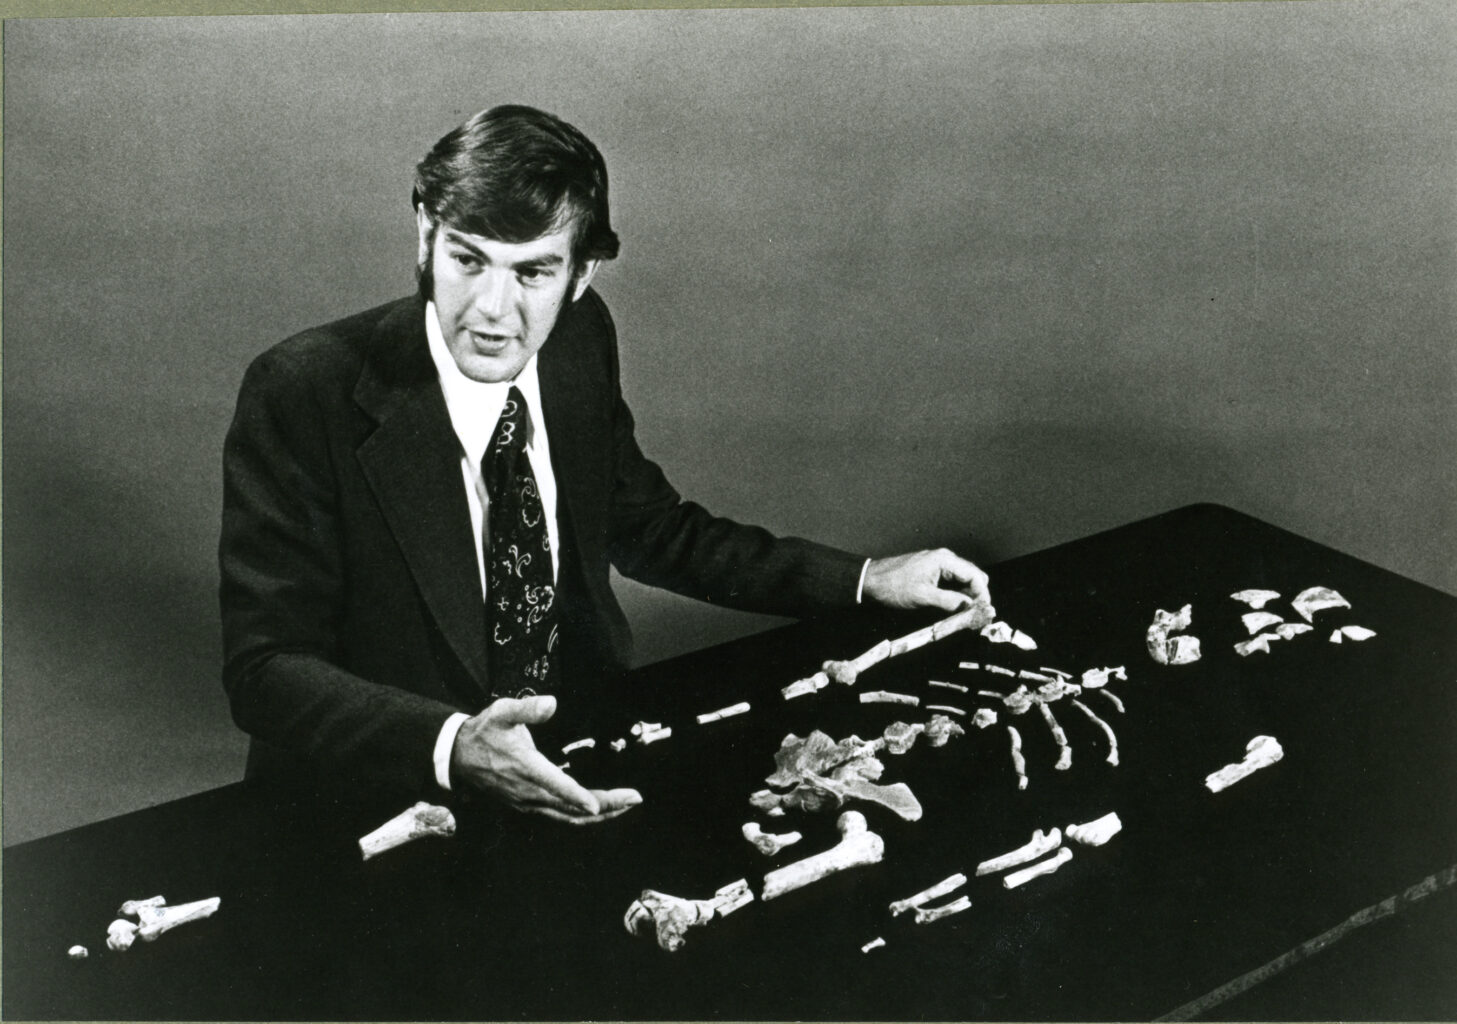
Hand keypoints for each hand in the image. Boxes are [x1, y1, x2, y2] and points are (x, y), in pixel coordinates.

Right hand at [450, 695, 642, 824]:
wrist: (458, 756)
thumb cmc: (485, 731)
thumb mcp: (502, 711)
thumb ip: (527, 708)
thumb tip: (551, 704)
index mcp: (526, 768)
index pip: (556, 786)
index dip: (577, 797)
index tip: (598, 805)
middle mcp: (529, 792)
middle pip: (572, 807)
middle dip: (606, 805)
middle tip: (634, 799)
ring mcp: (528, 804)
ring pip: (568, 817)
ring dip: (600, 814)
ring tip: (626, 806)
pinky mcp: (528, 807)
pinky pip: (561, 817)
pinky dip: (583, 816)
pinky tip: (601, 810)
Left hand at [863, 548, 991, 611]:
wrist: (871, 580)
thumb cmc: (893, 586)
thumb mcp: (923, 596)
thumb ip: (950, 601)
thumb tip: (971, 608)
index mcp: (944, 560)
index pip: (975, 576)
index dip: (983, 595)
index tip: (984, 612)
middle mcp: (945, 558)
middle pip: (973, 576)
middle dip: (978, 595)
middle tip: (977, 615)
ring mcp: (939, 563)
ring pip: (964, 580)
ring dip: (968, 596)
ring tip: (968, 614)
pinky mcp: (933, 570)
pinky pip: (952, 581)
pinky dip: (957, 593)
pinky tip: (956, 607)